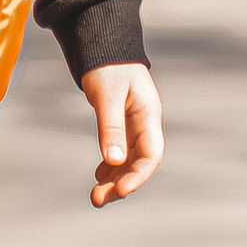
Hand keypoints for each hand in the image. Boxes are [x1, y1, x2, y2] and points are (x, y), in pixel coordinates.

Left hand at [80, 62, 162, 206]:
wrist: (105, 47)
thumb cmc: (109, 67)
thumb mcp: (108, 94)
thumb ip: (111, 126)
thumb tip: (115, 161)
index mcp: (149, 115)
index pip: (151, 154)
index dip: (139, 176)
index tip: (121, 192)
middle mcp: (145, 124)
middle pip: (139, 163)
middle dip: (122, 184)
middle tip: (98, 200)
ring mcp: (135, 126)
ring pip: (129, 161)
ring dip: (115, 180)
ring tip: (96, 197)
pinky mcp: (122, 126)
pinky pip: (120, 153)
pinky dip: (110, 167)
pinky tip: (99, 176)